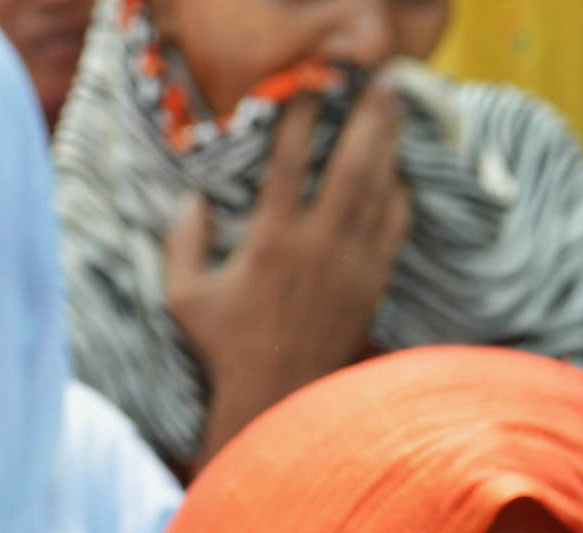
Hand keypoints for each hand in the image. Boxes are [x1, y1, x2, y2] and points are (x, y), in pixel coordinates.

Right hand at [166, 76, 410, 463]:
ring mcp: (351, 264)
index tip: (306, 88)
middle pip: (352, 165)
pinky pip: (396, 226)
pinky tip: (399, 174)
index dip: (299, 120)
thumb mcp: (185, 298)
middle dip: (370, 118)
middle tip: (382, 84)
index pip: (287, 165)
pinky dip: (401, 194)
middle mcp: (316, 246)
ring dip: (391, 146)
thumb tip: (193, 199)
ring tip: (397, 113)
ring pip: (381, 190)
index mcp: (269, 243)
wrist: (276, 398)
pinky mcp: (373, 282)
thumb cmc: (227, 347)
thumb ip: (182, 244)